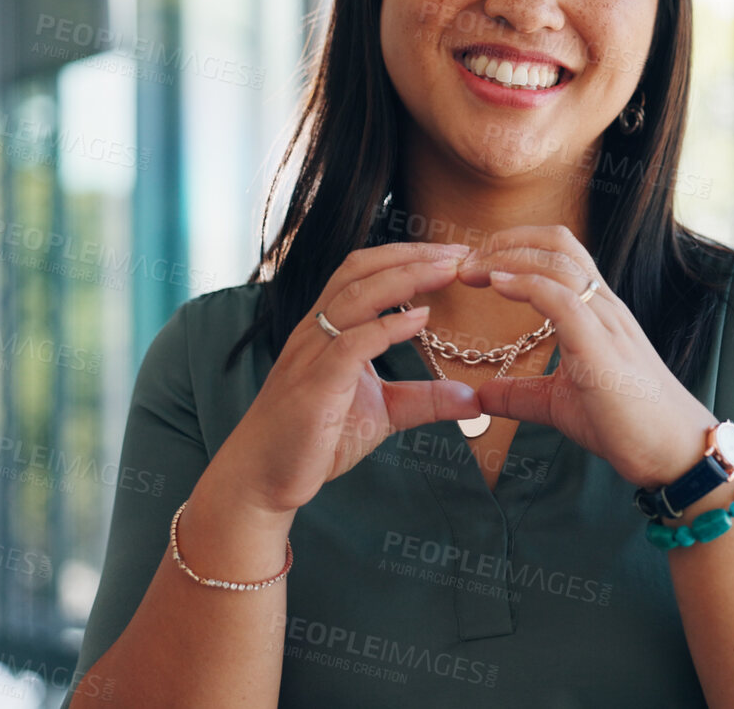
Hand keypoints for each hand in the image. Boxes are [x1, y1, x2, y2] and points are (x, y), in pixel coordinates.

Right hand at [203, 242, 484, 517]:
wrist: (262, 479)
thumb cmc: (314, 441)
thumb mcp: (383, 413)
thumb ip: (423, 400)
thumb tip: (471, 399)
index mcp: (327, 330)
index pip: (363, 272)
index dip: (407, 256)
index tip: (453, 254)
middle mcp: (315, 332)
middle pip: (360, 271)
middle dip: (411, 256)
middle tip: (459, 253)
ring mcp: (311, 356)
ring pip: (354, 297)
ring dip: (405, 278)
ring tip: (447, 271)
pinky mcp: (314, 387)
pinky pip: (350, 344)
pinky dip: (387, 326)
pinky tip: (420, 319)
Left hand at [456, 225, 716, 487]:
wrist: (673, 451)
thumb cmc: (627, 423)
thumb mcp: (558, 403)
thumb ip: (520, 394)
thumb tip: (480, 396)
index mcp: (596, 312)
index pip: (558, 253)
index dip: (513, 247)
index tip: (474, 265)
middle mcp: (603, 307)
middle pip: (557, 243)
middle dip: (506, 241)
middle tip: (465, 261)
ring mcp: (606, 323)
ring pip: (558, 262)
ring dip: (508, 258)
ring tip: (471, 270)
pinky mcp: (602, 348)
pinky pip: (564, 299)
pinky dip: (527, 285)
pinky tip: (498, 286)